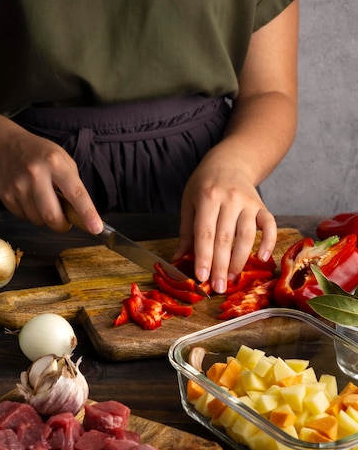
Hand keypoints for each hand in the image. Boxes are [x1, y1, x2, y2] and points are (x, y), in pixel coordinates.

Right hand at [0, 126, 102, 233]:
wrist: (4, 145)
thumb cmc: (39, 155)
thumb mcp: (62, 160)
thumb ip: (73, 185)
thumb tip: (80, 215)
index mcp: (55, 163)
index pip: (76, 193)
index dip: (87, 214)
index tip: (96, 228)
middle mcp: (35, 173)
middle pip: (52, 216)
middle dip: (62, 225)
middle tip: (65, 221)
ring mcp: (18, 185)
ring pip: (38, 220)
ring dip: (45, 218)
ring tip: (42, 200)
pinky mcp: (5, 195)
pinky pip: (24, 217)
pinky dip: (30, 213)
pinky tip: (28, 198)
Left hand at [173, 151, 276, 293]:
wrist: (230, 161)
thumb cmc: (205, 185)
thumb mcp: (189, 202)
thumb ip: (186, 232)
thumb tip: (178, 260)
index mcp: (207, 198)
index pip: (205, 233)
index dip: (204, 257)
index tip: (201, 278)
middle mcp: (229, 199)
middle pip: (225, 238)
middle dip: (220, 266)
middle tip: (217, 287)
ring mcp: (248, 203)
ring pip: (247, 235)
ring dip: (240, 260)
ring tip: (232, 278)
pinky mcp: (262, 206)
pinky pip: (269, 225)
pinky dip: (268, 242)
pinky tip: (262, 257)